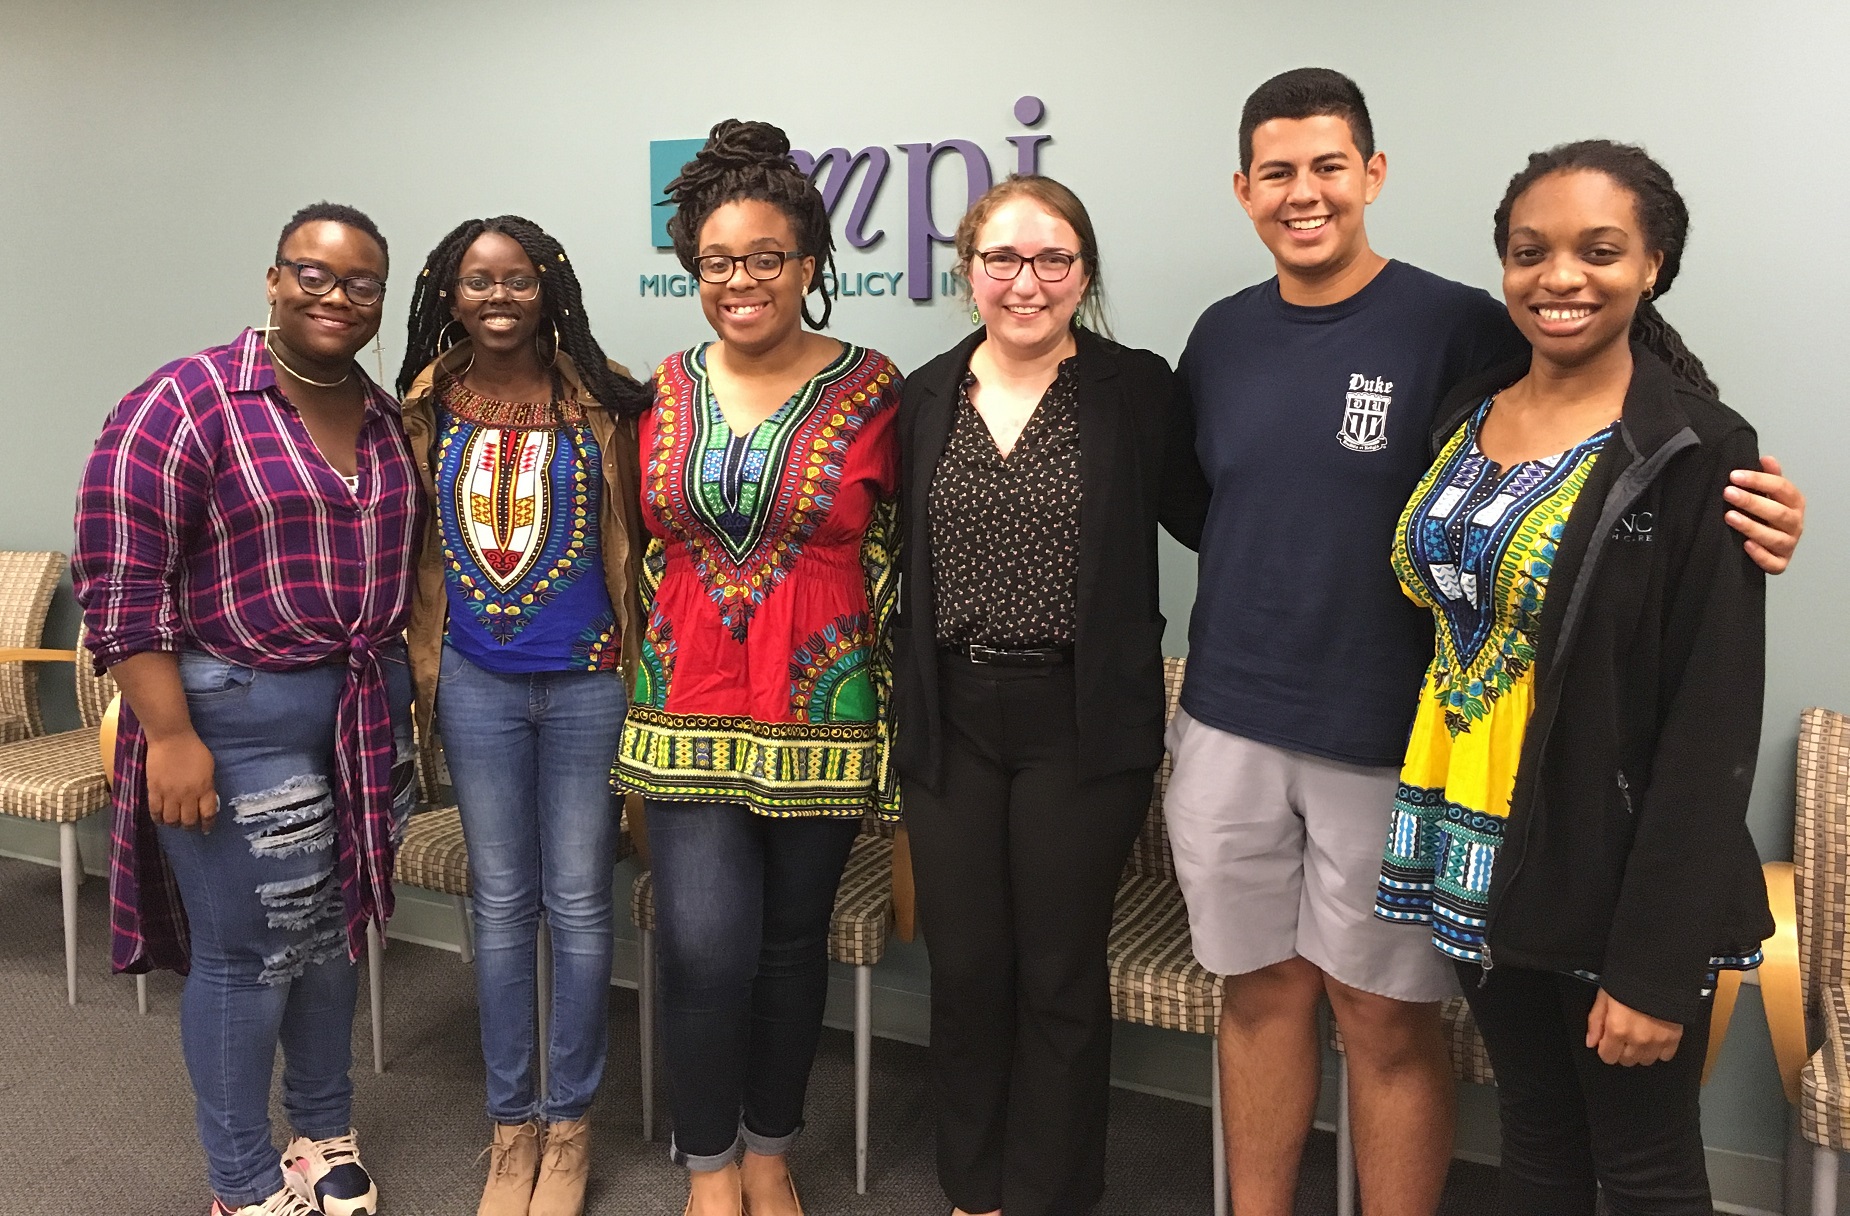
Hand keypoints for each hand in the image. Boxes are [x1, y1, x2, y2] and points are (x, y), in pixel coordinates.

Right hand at [145, 732, 217, 830]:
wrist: (171, 738)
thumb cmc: (193, 749)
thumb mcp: (209, 768)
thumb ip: (207, 786)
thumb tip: (205, 799)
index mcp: (204, 788)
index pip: (208, 814)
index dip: (207, 824)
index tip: (206, 829)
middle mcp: (188, 795)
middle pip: (188, 820)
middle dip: (189, 826)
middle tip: (188, 825)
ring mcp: (169, 794)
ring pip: (171, 820)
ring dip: (173, 824)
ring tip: (174, 822)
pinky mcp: (154, 790)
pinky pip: (155, 811)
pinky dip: (158, 819)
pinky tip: (160, 819)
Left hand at [1586, 988, 1682, 1065]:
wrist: (1659, 973)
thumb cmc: (1628, 981)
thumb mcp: (1604, 997)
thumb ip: (1595, 1022)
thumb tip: (1591, 1042)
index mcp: (1617, 1029)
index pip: (1607, 1056)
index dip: (1605, 1048)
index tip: (1607, 1040)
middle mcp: (1637, 1039)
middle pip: (1626, 1061)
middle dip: (1622, 1050)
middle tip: (1624, 1034)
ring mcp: (1657, 1041)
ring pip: (1645, 1061)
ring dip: (1640, 1051)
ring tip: (1639, 1034)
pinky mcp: (1674, 1038)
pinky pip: (1665, 1056)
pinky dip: (1659, 1049)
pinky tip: (1655, 1036)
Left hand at [1725, 454, 1804, 573]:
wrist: (1771, 543)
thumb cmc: (1768, 513)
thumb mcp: (1769, 493)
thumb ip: (1769, 477)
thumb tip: (1766, 458)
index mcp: (1795, 502)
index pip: (1781, 488)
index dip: (1759, 480)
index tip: (1734, 476)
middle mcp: (1796, 523)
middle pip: (1778, 512)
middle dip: (1752, 502)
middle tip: (1728, 493)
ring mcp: (1789, 544)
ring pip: (1774, 538)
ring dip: (1751, 527)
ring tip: (1729, 516)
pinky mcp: (1780, 563)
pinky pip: (1773, 563)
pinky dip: (1760, 555)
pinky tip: (1745, 545)